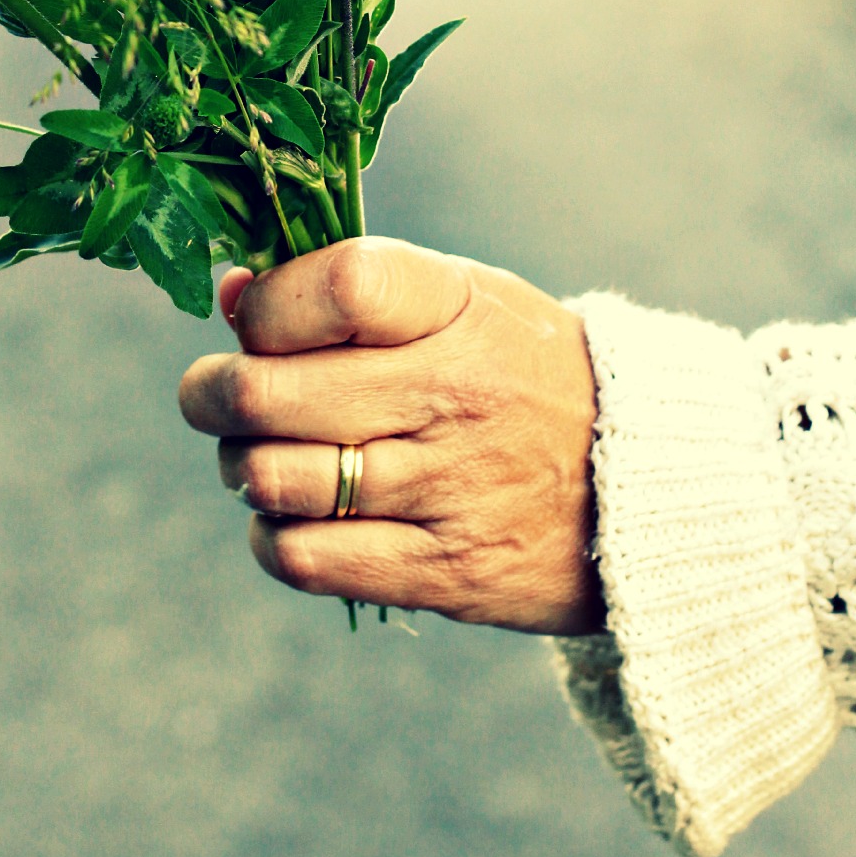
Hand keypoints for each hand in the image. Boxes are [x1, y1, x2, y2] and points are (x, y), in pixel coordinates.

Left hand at [179, 237, 603, 634]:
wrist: (645, 484)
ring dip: (240, 468)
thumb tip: (229, 295)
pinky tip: (295, 516)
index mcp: (456, 307)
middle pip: (267, 392)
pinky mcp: (444, 572)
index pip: (332, 284)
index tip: (254, 319)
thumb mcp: (457, 300)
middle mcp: (452, 394)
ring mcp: (447, 489)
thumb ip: (346, 289)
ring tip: (260, 456)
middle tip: (213, 394)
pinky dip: (274, 537)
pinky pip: (304, 560)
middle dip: (210, 392)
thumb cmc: (517, 371)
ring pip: (272, 478)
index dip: (265, 305)